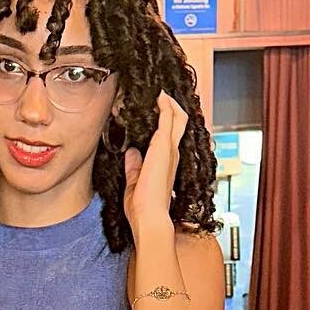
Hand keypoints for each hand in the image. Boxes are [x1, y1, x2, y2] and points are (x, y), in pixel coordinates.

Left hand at [122, 90, 187, 233]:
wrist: (151, 217)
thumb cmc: (144, 208)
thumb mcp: (135, 183)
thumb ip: (134, 168)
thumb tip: (131, 154)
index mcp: (166, 164)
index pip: (171, 138)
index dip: (169, 124)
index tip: (160, 112)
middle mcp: (172, 155)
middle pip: (179, 124)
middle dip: (172, 108)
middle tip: (164, 97)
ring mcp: (169, 150)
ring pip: (177, 118)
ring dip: (170, 104)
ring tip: (161, 92)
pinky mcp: (163, 146)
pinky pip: (168, 119)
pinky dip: (165, 106)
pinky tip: (159, 96)